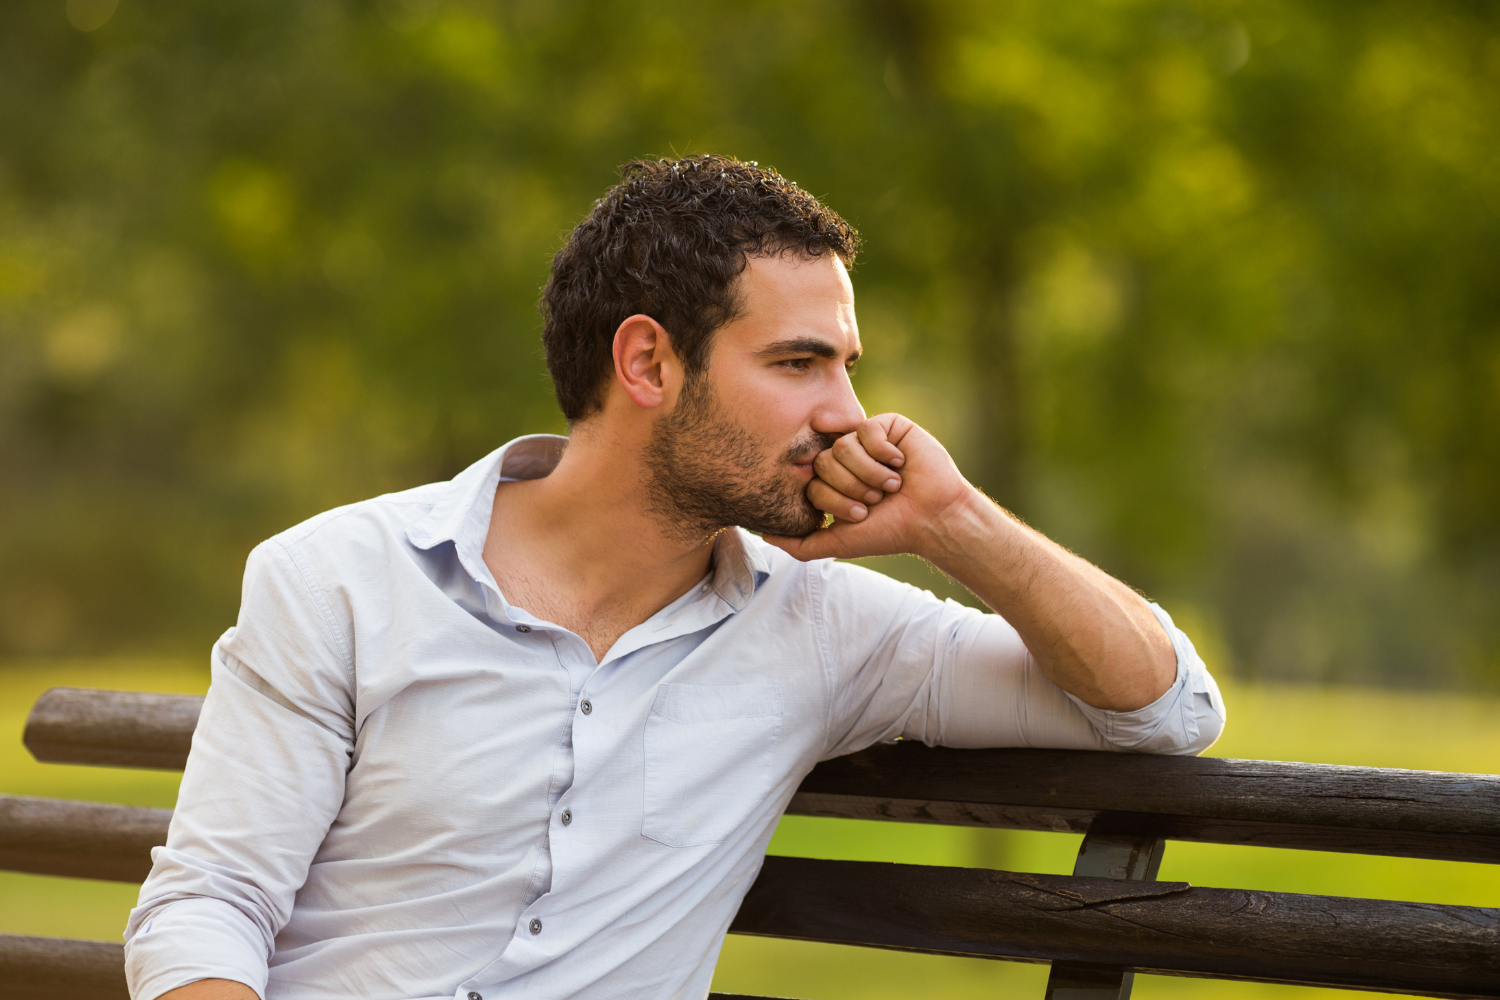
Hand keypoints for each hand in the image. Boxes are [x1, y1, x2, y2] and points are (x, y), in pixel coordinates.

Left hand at [764, 413, 972, 561]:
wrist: (932, 518)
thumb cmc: (890, 531)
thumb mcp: (839, 543)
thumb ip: (801, 544)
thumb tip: (763, 535)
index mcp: (834, 482)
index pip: (813, 482)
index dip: (835, 501)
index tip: (862, 514)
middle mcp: (846, 459)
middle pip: (824, 462)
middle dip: (852, 488)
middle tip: (877, 499)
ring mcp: (865, 441)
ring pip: (843, 447)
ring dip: (870, 474)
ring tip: (892, 485)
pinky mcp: (887, 426)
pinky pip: (866, 429)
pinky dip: (883, 453)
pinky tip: (900, 463)